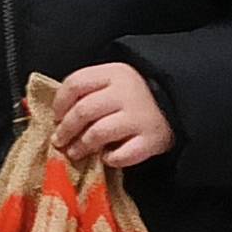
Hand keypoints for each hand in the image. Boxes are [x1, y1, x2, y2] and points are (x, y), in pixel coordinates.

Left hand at [50, 62, 176, 170]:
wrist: (175, 105)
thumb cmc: (132, 96)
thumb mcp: (112, 83)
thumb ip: (88, 92)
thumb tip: (57, 117)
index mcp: (114, 73)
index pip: (76, 83)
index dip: (59, 102)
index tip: (55, 117)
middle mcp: (127, 92)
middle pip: (84, 110)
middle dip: (66, 129)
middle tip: (59, 141)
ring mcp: (140, 117)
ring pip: (98, 133)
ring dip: (81, 146)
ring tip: (75, 152)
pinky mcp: (152, 140)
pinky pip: (123, 155)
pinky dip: (110, 159)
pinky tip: (107, 158)